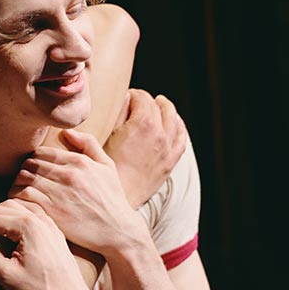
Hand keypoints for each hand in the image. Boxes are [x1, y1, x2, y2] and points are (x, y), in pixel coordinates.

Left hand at [11, 129, 149, 256]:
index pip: (42, 152)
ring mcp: (59, 193)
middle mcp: (68, 174)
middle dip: (23, 171)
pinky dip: (16, 197)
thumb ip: (89, 145)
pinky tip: (20, 203)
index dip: (33, 160)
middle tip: (22, 181)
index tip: (33, 170)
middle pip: (30, 164)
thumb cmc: (112, 199)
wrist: (118, 232)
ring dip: (17, 183)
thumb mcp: (107, 167)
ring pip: (23, 178)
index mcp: (79, 162)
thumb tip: (67, 130)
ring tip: (19, 191)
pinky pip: (23, 196)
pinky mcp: (52, 211)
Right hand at [103, 90, 186, 207]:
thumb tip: (126, 98)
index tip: (128, 96)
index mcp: (143, 123)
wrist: (117, 195)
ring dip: (166, 109)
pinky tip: (175, 123)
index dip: (133, 94)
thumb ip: (118, 113)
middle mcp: (160, 133)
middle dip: (147, 101)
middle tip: (138, 102)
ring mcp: (168, 148)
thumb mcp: (107, 134)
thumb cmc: (106, 167)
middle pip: (158, 107)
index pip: (142, 98)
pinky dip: (180, 127)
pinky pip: (182, 139)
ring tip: (160, 105)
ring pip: (174, 120)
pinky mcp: (170, 162)